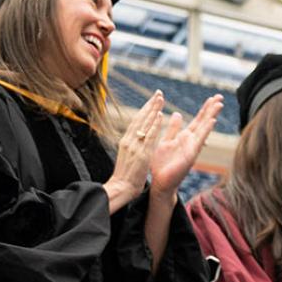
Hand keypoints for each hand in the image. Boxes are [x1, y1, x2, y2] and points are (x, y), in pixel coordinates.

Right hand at [104, 91, 163, 212]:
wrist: (120, 188)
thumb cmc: (125, 176)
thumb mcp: (128, 157)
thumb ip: (133, 146)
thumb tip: (138, 139)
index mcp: (126, 141)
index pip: (136, 121)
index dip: (145, 110)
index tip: (152, 100)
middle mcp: (129, 140)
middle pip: (140, 118)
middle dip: (150, 105)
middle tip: (158, 93)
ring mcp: (135, 146)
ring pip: (144, 124)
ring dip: (153, 109)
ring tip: (160, 98)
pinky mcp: (141, 154)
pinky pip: (149, 136)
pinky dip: (154, 124)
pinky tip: (160, 115)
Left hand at [148, 94, 223, 196]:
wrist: (160, 183)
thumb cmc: (162, 165)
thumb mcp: (166, 142)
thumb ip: (173, 129)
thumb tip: (178, 113)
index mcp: (185, 137)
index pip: (198, 120)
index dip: (205, 109)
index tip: (212, 98)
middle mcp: (191, 141)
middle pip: (203, 121)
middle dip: (211, 109)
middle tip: (220, 96)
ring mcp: (192, 148)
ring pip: (203, 128)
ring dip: (211, 116)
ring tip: (219, 104)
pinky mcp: (190, 155)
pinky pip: (199, 140)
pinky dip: (206, 131)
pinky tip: (212, 121)